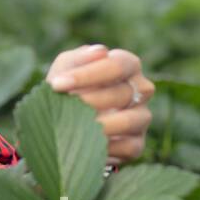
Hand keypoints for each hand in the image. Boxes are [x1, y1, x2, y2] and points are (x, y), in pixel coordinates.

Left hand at [45, 45, 154, 164]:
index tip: (57, 84)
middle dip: (88, 101)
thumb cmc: (66, 88)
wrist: (60, 122)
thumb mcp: (64, 69)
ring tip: (72, 127)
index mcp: (127, 65)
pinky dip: (105, 147)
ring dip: (98, 124)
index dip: (87, 75)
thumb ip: (77, 59)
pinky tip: (82, 146)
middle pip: (122, 94)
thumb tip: (100, 51)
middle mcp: (141, 89)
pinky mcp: (138, 143)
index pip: (117, 65)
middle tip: (63, 108)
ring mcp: (142, 117)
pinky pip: (129, 147)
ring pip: (130, 120)